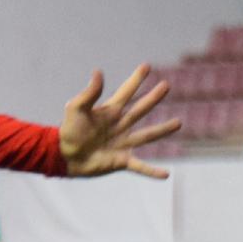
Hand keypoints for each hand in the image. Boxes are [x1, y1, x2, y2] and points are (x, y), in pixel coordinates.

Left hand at [59, 65, 179, 179]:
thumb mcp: (76, 109)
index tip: (147, 66)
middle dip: (153, 98)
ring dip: (162, 130)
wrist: (63, 156)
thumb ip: (89, 93)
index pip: (126, 92)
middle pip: (140, 110)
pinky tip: (166, 175)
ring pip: (147, 135)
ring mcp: (122, 143)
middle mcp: (119, 126)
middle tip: (166, 86)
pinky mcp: (121, 161)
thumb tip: (98, 72)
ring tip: (179, 123)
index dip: (136, 79)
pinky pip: (140, 167)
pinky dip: (152, 171)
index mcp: (110, 112)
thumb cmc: (68, 132)